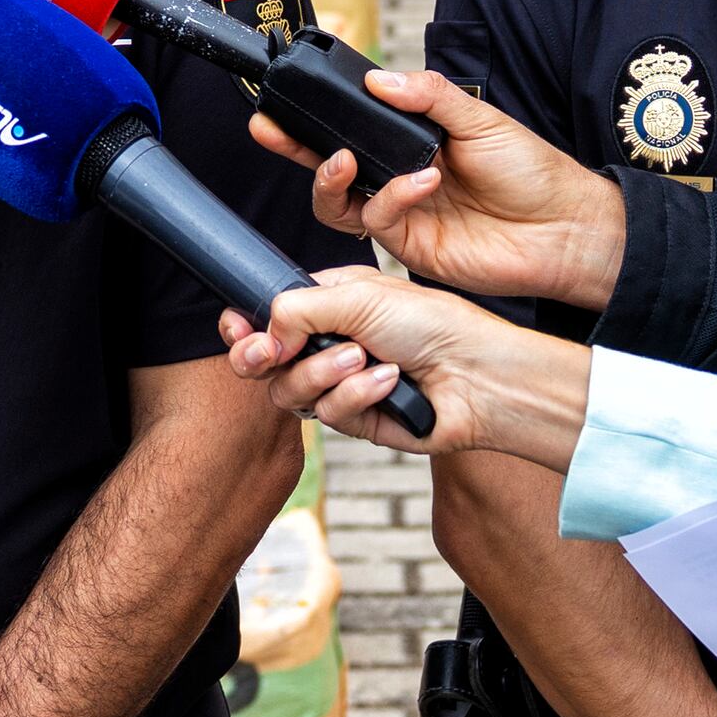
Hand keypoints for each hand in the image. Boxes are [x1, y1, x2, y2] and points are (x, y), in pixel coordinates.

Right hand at [215, 265, 582, 465]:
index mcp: (327, 304)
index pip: (267, 316)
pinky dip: (357, 395)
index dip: (244, 326)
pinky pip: (328, 414)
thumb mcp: (357, 296)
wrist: (478, 374)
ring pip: (291, 391)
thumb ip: (296, 309)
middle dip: (264, 357)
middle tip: (269, 354)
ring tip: (364, 358)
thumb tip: (261, 336)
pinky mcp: (357, 419)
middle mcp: (329, 343)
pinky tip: (389, 382)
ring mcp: (340, 384)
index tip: (238, 329)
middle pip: (264, 361)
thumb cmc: (430, 323)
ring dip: (324, 373)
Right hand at [253, 71, 626, 307]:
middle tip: (272, 129)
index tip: (289, 98)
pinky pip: (375, 221)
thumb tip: (379, 79)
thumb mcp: (480, 119)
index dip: (317, 116)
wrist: (564, 228)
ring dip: (331, 178)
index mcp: (410, 142)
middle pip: (327, 164)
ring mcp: (399, 214)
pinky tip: (421, 180)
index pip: (352, 126)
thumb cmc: (532, 173)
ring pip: (337, 202)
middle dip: (294, 147)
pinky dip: (390, 197)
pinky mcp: (408, 246)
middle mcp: (396, 178)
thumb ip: (428, 96)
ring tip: (345, 159)